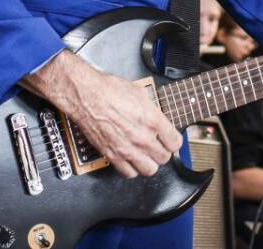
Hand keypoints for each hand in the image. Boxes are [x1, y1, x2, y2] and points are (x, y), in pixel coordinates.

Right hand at [23, 51, 181, 178]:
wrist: (87, 96)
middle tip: (159, 146)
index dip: (174, 141)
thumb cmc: (109, 90)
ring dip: (150, 163)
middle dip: (163, 152)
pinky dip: (132, 168)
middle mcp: (142, 137)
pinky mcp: (112, 156)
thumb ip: (151, 110)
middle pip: (164, 158)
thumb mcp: (139, 93)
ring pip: (149, 170)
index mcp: (152, 120)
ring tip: (146, 155)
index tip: (171, 140)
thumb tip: (157, 116)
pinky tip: (131, 159)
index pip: (175, 142)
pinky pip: (129, 173)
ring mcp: (127, 149)